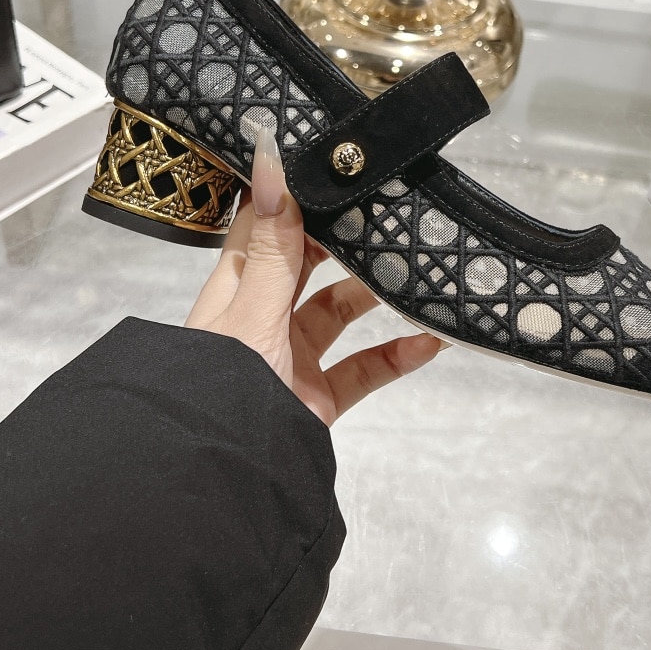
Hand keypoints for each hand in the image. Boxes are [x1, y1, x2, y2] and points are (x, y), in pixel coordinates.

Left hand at [185, 128, 442, 424]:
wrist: (223, 483)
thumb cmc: (222, 393)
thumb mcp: (252, 315)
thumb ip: (274, 251)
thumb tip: (270, 166)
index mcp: (236, 289)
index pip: (265, 227)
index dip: (294, 195)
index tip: (335, 166)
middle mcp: (261, 316)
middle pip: (306, 263)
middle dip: (344, 241)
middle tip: (386, 213)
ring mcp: (290, 357)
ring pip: (339, 311)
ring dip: (376, 295)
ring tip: (415, 274)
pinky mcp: (316, 397)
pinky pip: (363, 368)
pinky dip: (396, 356)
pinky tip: (428, 341)